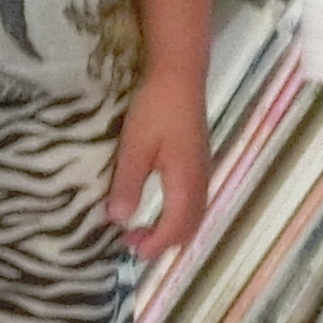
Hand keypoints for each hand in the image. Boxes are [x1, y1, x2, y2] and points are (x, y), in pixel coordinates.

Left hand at [109, 63, 211, 261]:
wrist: (180, 74)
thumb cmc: (155, 109)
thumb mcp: (135, 147)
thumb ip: (128, 184)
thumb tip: (118, 219)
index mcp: (185, 183)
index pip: (174, 228)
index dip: (154, 244)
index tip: (130, 248)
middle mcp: (200, 181)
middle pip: (190, 226)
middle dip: (164, 242)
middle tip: (132, 241)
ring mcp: (203, 170)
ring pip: (195, 215)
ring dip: (172, 229)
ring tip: (144, 228)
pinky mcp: (200, 160)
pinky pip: (195, 201)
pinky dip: (179, 215)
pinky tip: (161, 206)